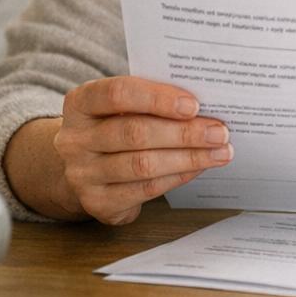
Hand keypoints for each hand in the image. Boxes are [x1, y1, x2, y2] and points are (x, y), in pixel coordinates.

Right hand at [52, 76, 232, 224]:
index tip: (194, 104)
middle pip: (135, 133)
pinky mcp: (97, 203)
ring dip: (188, 158)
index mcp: (81, 103)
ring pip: (142, 165)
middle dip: (184, 133)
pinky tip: (198, 168)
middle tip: (220, 132)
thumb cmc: (114, 122)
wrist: (83, 163)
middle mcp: (75, 139)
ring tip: (219, 152)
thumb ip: (152, 99)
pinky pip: (144, 191)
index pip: (118, 93)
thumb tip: (203, 105)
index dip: (157, 98)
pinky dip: (177, 177)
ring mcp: (83, 174)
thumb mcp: (122, 104)